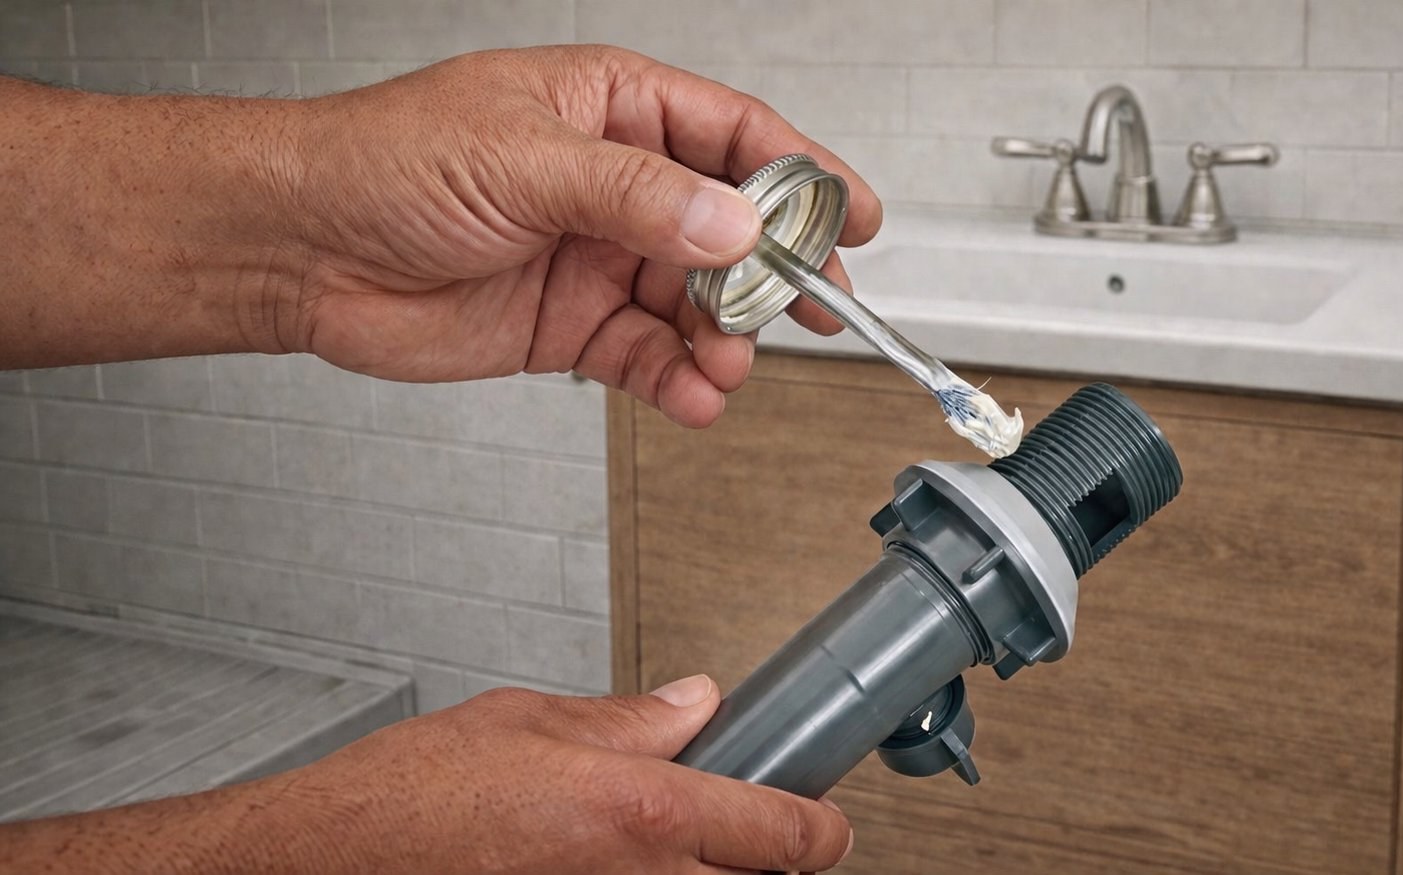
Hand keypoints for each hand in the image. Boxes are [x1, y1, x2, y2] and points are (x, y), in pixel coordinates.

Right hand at [0, 675, 853, 873]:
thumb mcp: (524, 721)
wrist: (317, 865)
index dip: (820, 830)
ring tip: (646, 842)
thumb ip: (627, 719)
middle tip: (733, 824)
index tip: (825, 823)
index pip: (783, 836)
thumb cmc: (401, 800)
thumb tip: (696, 704)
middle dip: (757, 859)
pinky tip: (599, 862)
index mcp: (636, 813)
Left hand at [273, 46, 881, 426]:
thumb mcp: (524, 161)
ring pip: (695, 302)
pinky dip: (678, 381)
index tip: (853, 217)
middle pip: (729, 228)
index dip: (802, 176)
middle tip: (814, 308)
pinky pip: (648, 356)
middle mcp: (615, 184)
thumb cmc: (383, 164)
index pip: (733, 135)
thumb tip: (731, 224)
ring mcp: (596, 256)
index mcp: (611, 109)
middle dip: (774, 273)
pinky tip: (694, 396)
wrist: (299, 249)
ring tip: (728, 364)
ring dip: (723, 339)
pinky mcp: (571, 326)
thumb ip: (637, 197)